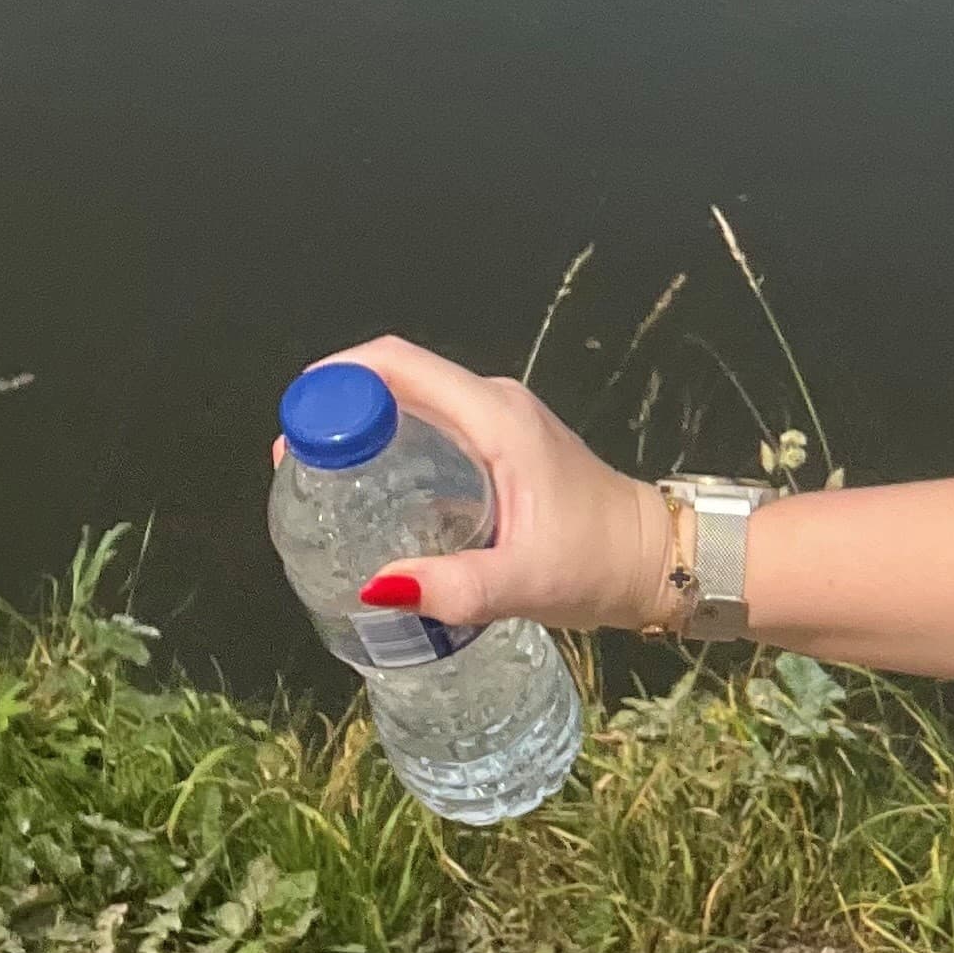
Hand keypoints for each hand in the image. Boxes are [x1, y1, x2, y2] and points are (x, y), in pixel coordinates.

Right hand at [277, 337, 672, 637]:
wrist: (657, 561)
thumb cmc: (600, 562)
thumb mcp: (527, 581)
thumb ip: (457, 586)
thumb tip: (378, 587)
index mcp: (497, 416)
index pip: (398, 365)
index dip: (335, 381)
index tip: (296, 428)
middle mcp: (494, 405)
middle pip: (395, 381)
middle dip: (337, 411)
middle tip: (297, 468)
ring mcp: (499, 423)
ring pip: (412, 405)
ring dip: (361, 431)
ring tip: (321, 485)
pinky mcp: (502, 447)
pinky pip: (431, 429)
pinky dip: (391, 448)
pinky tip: (371, 497)